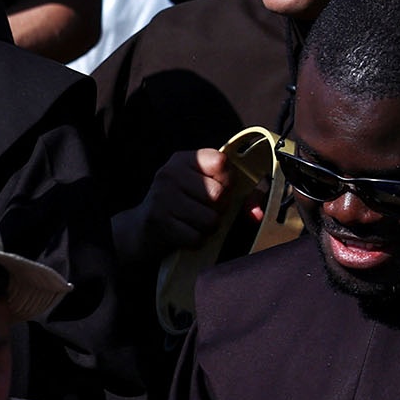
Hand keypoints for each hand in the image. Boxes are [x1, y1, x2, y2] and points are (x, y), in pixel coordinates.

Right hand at [116, 149, 256, 266]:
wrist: (142, 229)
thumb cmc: (183, 207)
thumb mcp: (204, 189)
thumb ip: (237, 195)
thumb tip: (257, 213)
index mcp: (184, 159)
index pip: (221, 162)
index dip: (227, 181)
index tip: (218, 188)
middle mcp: (170, 173)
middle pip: (219, 195)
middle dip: (218, 209)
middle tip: (202, 209)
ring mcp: (162, 197)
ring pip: (211, 219)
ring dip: (208, 228)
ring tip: (192, 222)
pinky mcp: (159, 222)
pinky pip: (197, 237)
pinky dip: (196, 241)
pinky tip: (183, 232)